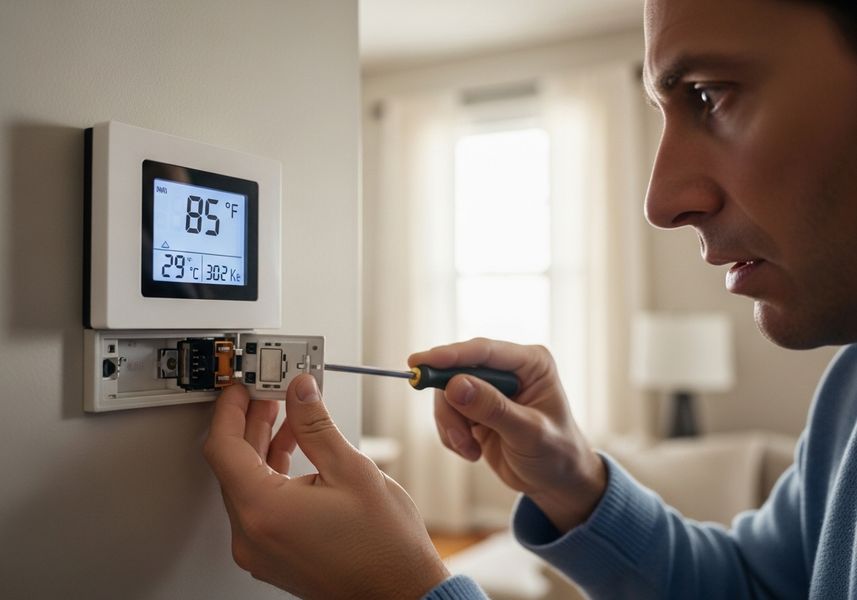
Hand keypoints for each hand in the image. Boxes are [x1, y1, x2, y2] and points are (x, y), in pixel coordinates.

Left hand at [203, 375, 448, 598]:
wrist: (401, 593)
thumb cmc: (385, 547)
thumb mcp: (352, 470)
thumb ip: (316, 425)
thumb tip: (300, 393)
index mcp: (264, 511)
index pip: (224, 448)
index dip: (230, 410)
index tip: (241, 388)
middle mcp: (252, 535)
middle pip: (232, 466)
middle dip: (250, 424)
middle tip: (268, 394)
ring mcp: (260, 550)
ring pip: (245, 485)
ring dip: (261, 447)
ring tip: (287, 417)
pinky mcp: (272, 555)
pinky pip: (258, 506)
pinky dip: (270, 474)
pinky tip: (293, 452)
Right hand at [409, 338, 606, 532]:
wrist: (555, 482)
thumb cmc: (556, 454)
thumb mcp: (529, 433)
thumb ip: (493, 409)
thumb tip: (455, 385)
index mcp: (531, 363)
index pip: (484, 351)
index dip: (450, 355)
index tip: (420, 363)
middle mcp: (508, 369)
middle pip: (458, 370)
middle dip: (450, 404)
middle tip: (455, 435)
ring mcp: (490, 387)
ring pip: (447, 393)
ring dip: (452, 425)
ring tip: (470, 450)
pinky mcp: (474, 406)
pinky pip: (447, 412)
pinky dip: (451, 434)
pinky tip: (472, 451)